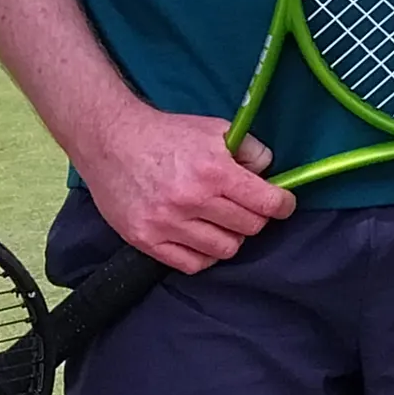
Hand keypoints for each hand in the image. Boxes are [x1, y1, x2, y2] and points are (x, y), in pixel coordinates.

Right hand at [75, 101, 290, 272]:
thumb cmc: (166, 135)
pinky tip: (199, 237)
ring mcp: (167, 224)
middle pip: (249, 228)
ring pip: (224, 250)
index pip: (267, 203)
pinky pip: (192, 265)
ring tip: (219, 221)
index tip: (282, 205)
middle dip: (254, 218)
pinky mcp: (146, 240)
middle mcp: (192, 200)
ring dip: (229, 237)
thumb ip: (250, 150)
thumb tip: (270, 175)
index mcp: (213, 171)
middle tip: (244, 207)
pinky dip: (203, 254)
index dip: (283, 205)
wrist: (110, 141)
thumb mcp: (215, 129)